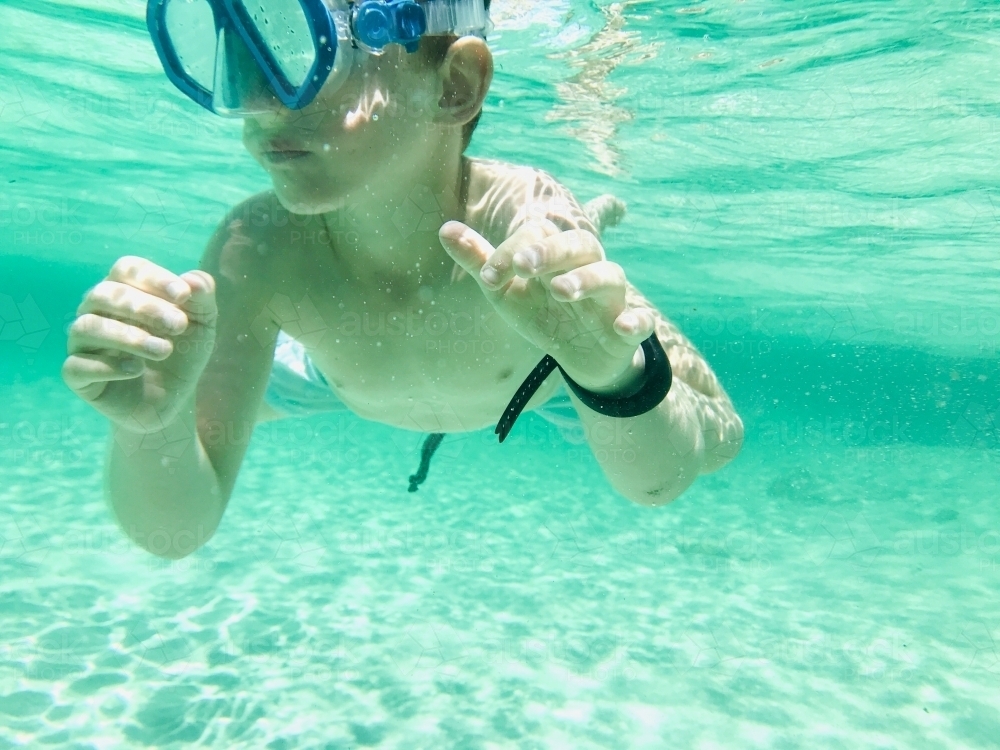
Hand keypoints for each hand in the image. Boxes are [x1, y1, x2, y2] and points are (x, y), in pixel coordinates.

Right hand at [62, 256, 217, 430]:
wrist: (173, 399)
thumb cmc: (182, 352)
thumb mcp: (202, 325)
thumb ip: (202, 299)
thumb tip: (194, 280)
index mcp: (123, 290)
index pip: (126, 269)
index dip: (154, 278)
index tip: (184, 295)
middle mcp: (95, 311)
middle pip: (105, 294)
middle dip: (145, 307)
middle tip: (179, 325)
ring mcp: (82, 343)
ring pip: (87, 326)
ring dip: (129, 336)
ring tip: (164, 350)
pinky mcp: (77, 376)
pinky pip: (76, 365)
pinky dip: (108, 366)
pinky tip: (136, 369)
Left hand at [439, 219, 655, 391]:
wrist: (581, 358)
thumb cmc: (543, 314)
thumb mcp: (506, 291)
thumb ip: (480, 261)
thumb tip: (445, 228)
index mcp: (556, 256)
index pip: (538, 238)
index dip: (512, 252)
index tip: (488, 276)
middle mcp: (587, 268)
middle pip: (579, 245)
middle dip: (551, 252)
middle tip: (523, 265)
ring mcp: (610, 298)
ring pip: (610, 276)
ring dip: (587, 279)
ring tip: (560, 290)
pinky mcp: (628, 328)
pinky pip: (640, 320)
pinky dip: (636, 321)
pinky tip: (625, 325)